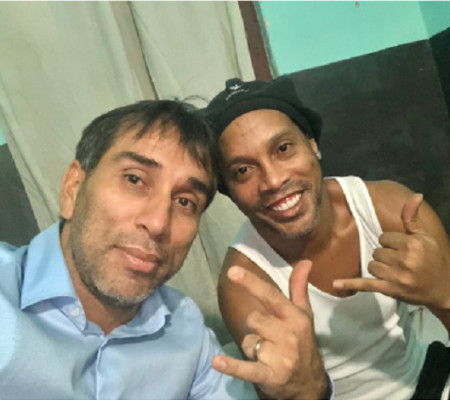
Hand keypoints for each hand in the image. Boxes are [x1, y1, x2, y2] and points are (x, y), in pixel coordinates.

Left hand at [212, 261, 328, 398]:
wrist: (309, 383)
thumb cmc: (303, 342)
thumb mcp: (303, 315)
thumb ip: (298, 288)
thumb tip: (305, 261)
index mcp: (294, 316)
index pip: (270, 295)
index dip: (250, 283)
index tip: (232, 272)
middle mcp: (288, 334)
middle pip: (253, 319)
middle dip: (254, 327)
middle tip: (267, 336)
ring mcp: (280, 356)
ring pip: (248, 340)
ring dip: (251, 346)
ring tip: (266, 353)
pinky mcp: (270, 376)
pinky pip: (247, 369)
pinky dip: (232, 367)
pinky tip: (217, 362)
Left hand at [333, 194, 449, 308]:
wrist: (444, 289)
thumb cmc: (433, 260)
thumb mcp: (425, 237)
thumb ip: (413, 218)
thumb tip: (415, 195)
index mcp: (412, 244)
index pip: (383, 238)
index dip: (391, 243)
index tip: (402, 249)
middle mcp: (404, 260)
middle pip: (376, 251)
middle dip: (385, 256)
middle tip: (400, 262)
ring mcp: (396, 277)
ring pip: (371, 266)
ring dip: (379, 268)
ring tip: (395, 272)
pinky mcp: (390, 290)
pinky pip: (366, 284)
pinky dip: (350, 284)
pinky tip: (335, 283)